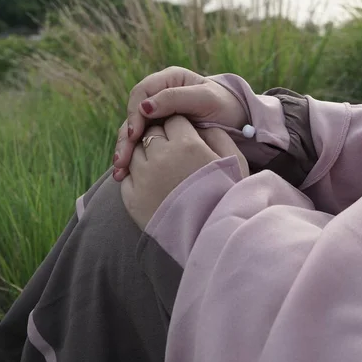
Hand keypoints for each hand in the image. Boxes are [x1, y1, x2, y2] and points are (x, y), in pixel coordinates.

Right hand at [114, 67, 247, 180]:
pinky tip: (126, 174)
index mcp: (168, 80)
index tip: (135, 134)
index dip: (135, 113)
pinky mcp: (159, 132)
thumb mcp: (205, 99)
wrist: (240, 123)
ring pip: (133, 130)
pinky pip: (142, 143)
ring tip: (120, 171)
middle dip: (125, 137)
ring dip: (124, 150)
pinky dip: (134, 158)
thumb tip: (143, 107)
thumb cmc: (225, 106)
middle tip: (121, 159)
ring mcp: (158, 115)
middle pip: (133, 114)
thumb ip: (175, 98)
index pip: (142, 93)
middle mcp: (159, 95)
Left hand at [121, 116, 248, 229]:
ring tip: (160, 169)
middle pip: (151, 133)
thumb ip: (218, 136)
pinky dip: (134, 175)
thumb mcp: (235, 162)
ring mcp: (143, 178)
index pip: (174, 120)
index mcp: (187, 144)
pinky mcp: (131, 199)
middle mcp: (161, 156)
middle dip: (161, 137)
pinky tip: (149, 184)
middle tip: (172, 153)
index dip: (180, 127)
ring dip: (145, 155)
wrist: (212, 240)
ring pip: (134, 151)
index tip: (185, 138)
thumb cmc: (228, 198)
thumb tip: (201, 126)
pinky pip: (126, 176)